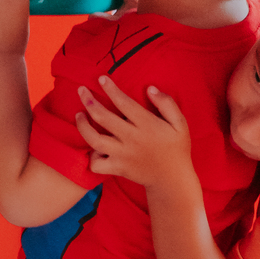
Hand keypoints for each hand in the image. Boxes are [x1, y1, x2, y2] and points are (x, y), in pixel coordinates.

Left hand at [74, 74, 194, 187]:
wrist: (172, 180)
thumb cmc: (176, 148)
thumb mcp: (180, 123)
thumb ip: (167, 104)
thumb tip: (150, 88)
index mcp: (147, 125)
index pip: (124, 103)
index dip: (111, 89)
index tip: (101, 79)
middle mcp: (132, 139)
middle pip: (103, 117)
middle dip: (89, 101)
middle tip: (81, 90)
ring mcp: (122, 155)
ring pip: (94, 139)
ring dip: (83, 126)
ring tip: (79, 115)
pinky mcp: (117, 169)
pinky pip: (96, 164)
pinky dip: (91, 156)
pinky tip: (93, 147)